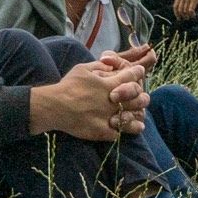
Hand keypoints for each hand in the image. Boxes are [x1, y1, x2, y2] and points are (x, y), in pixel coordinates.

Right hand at [27, 53, 150, 141]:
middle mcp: (112, 101)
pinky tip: (127, 129)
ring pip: (132, 118)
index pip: (131, 76)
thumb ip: (99, 66)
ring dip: (137, 116)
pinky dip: (124, 130)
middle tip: (143, 96)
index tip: (139, 72)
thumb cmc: (67, 86)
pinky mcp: (101, 131)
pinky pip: (119, 132)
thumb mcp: (82, 69)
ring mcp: (108, 117)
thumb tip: (111, 65)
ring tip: (141, 118)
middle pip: (137, 98)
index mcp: (108, 84)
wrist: (54, 107)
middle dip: (142, 96)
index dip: (137, 72)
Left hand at [173, 0, 197, 16]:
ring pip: (185, 11)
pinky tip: (194, 15)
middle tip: (186, 18)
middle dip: (182, 16)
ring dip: (187, 16)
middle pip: (179, 10)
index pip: (175, 6)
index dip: (176, 13)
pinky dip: (192, 14)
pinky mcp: (194, 0)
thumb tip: (183, 4)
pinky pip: (190, 10)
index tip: (179, 17)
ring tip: (190, 17)